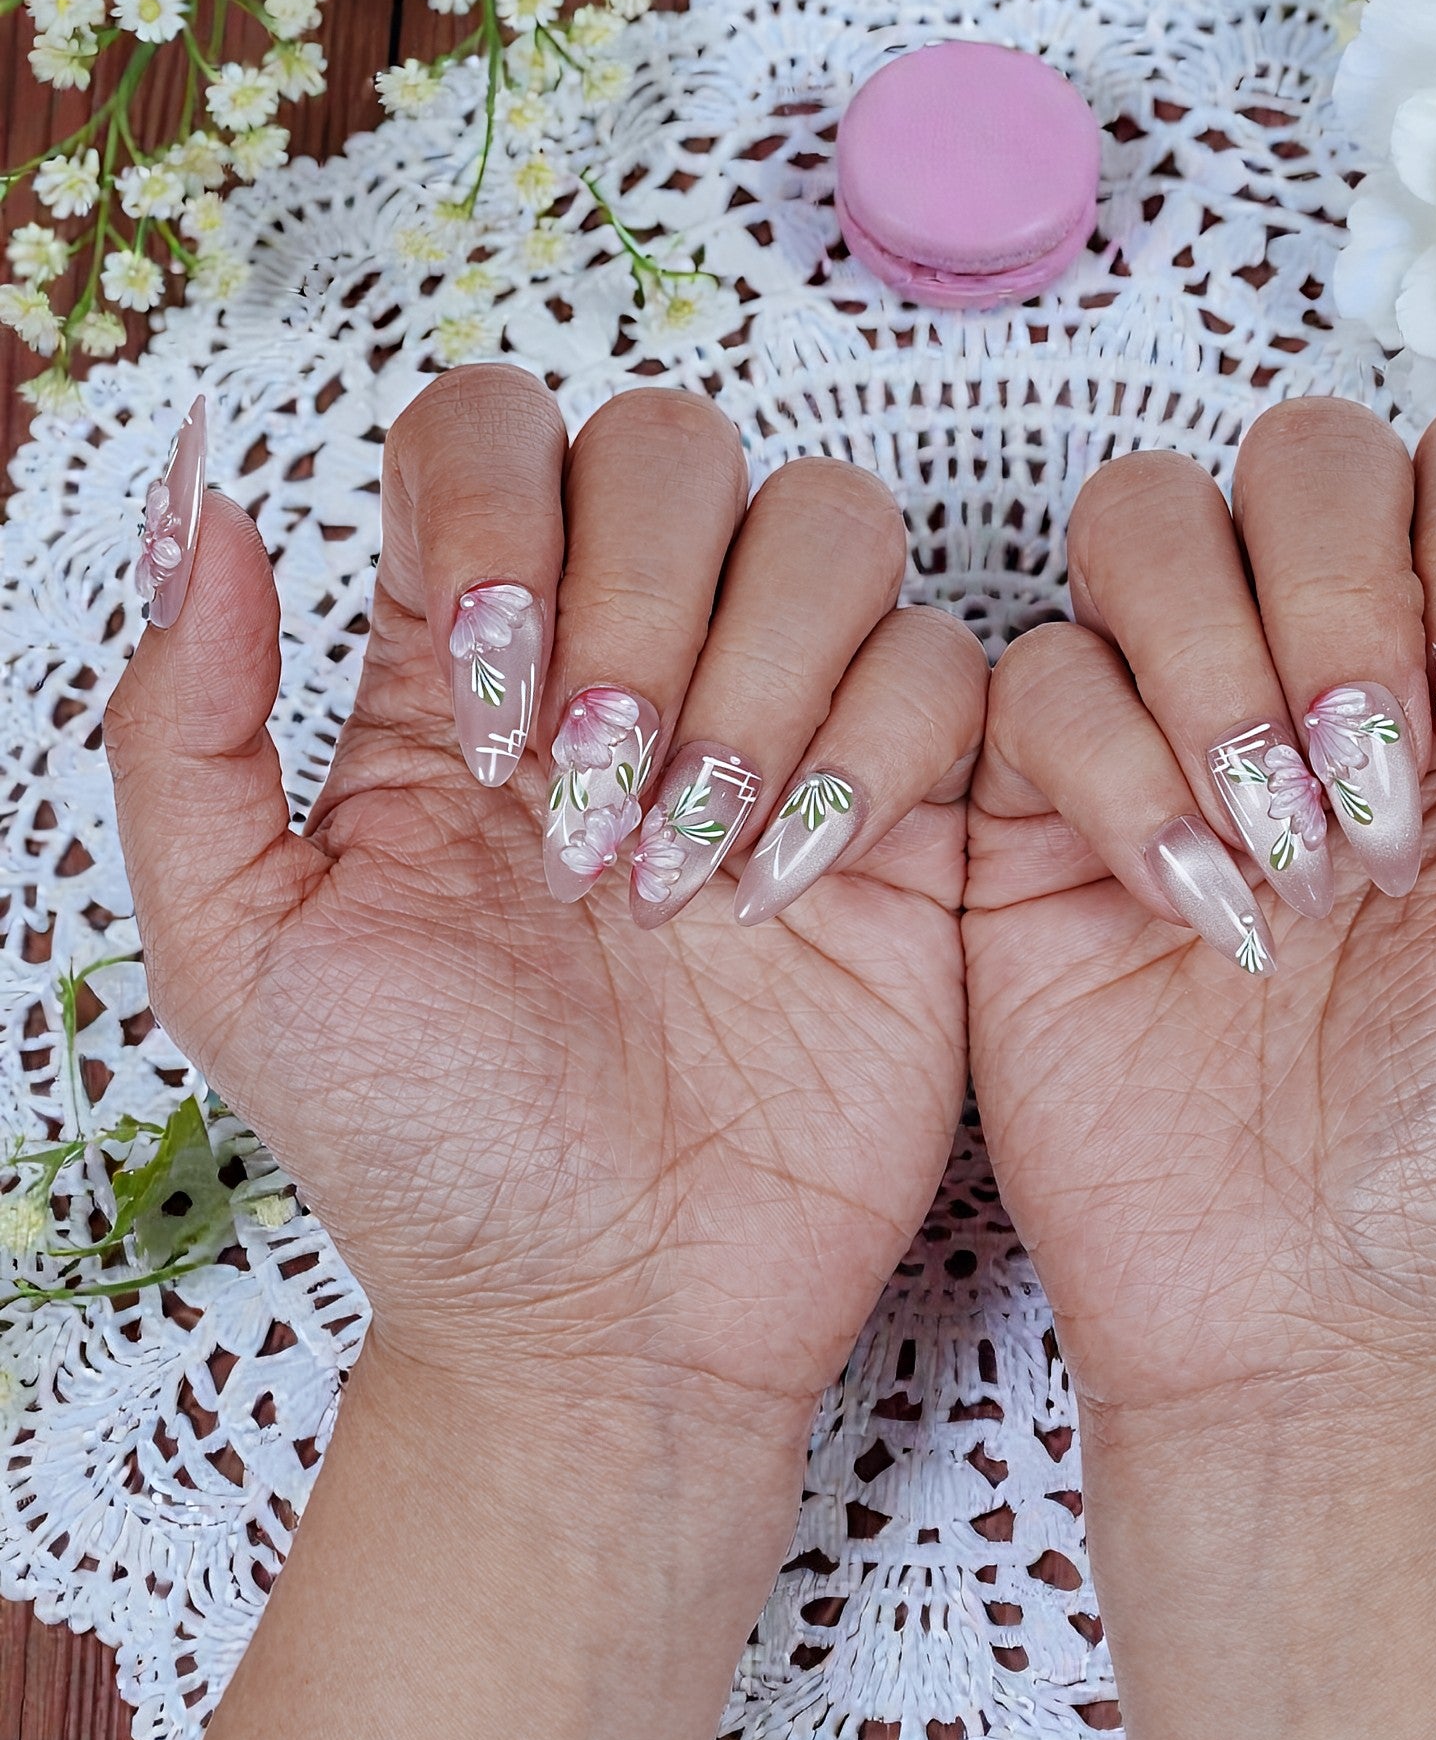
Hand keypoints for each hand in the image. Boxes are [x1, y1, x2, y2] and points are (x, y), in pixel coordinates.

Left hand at [105, 368, 987, 1739]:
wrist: (615, 1311)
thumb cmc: (429, 1150)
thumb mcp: (242, 954)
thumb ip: (189, 726)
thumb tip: (201, 503)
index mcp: (469, 664)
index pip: (493, 429)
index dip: (497, 515)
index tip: (487, 710)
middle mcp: (634, 657)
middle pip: (675, 446)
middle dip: (637, 608)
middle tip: (592, 810)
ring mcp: (783, 721)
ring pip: (829, 521)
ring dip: (760, 679)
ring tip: (693, 866)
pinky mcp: (908, 806)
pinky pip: (942, 663)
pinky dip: (869, 761)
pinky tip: (790, 891)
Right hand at [964, 397, 1435, 1739]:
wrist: (1322, 1322)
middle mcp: (1322, 667)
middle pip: (1300, 453)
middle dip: (1341, 621)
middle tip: (1376, 826)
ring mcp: (1173, 723)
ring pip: (1143, 519)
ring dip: (1219, 676)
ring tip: (1279, 862)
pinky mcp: (1040, 805)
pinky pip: (1033, 671)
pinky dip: (1113, 776)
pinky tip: (1185, 908)